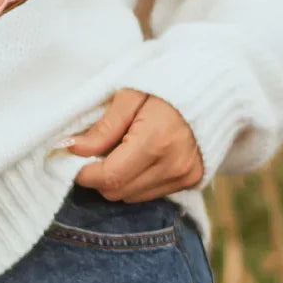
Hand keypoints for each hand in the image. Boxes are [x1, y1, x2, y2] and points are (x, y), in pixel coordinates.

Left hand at [65, 87, 203, 200]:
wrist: (210, 86)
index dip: (85, 173)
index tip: (72, 159)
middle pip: (118, 191)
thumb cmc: (163, 85)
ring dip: (117, 180)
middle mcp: (173, 164)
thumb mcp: (128, 97)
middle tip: (94, 152)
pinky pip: (151, 193)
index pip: (110, 176)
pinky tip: (138, 158)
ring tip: (119, 151)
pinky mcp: (192, 180)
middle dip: (98, 177)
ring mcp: (185, 175)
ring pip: (132, 196)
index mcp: (156, 140)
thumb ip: (103, 128)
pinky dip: (136, 181)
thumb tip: (73, 149)